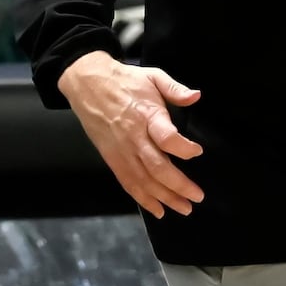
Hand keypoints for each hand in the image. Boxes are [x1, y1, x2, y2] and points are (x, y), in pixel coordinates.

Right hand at [59, 52, 205, 219]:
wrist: (88, 85)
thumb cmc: (125, 80)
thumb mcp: (153, 75)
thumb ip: (175, 88)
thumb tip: (196, 96)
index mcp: (146, 115)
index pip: (166, 137)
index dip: (183, 148)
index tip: (198, 152)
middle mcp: (134, 137)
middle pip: (157, 167)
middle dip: (178, 185)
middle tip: (197, 196)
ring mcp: (122, 151)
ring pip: (144, 180)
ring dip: (164, 197)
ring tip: (184, 208)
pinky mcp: (112, 159)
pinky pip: (128, 183)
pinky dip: (143, 199)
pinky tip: (158, 210)